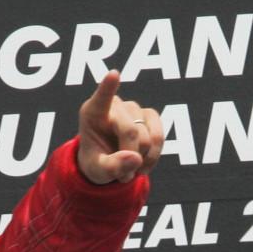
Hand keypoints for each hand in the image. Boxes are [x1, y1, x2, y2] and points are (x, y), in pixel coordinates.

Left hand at [76, 70, 162, 184]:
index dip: (109, 87)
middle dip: (129, 157)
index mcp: (93, 112)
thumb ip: (112, 167)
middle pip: (131, 131)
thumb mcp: (97, 171)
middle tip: (122, 177)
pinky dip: (153, 157)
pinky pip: (159, 138)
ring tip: (129, 171)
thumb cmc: (96, 162)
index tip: (114, 74)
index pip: (102, 98)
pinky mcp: (150, 116)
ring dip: (141, 161)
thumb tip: (136, 158)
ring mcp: (134, 108)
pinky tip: (143, 166)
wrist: (106, 162)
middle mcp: (114, 105)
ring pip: (147, 138)